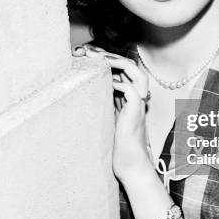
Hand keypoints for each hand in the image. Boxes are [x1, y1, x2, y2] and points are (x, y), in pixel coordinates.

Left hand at [72, 44, 153, 182]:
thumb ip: (100, 105)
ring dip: (120, 64)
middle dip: (110, 55)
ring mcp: (138, 106)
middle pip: (131, 66)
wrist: (130, 167)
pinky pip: (133, 92)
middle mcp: (135, 99)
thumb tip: (80, 92)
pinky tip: (106, 84)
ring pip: (137, 74)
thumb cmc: (115, 147)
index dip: (106, 58)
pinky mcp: (136, 115)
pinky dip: (120, 84)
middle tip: (89, 51)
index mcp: (127, 98)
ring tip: (100, 59)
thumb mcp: (105, 119)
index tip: (86, 53)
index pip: (121, 69)